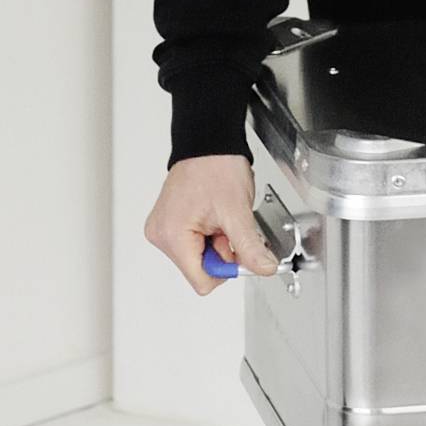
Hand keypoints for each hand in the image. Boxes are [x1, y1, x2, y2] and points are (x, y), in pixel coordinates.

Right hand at [145, 154, 277, 295]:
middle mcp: (161, 235)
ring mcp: (163, 230)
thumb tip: (264, 268)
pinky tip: (212, 217)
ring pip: (198, 258)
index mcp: (172, 236)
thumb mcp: (237, 212)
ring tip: (219, 217)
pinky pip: (194, 244)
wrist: (209, 144)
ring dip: (216, 244)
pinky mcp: (169, 224)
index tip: (237, 249)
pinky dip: (209, 236)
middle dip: (221, 252)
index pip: (202, 281)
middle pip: (199, 270)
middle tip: (227, 226)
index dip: (226, 269)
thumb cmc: (216, 168)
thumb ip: (251, 247)